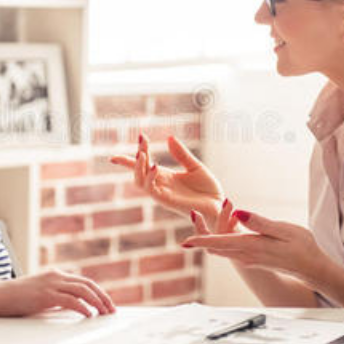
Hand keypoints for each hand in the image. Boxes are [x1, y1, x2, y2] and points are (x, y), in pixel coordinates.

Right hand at [0, 269, 116, 317]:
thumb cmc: (16, 296)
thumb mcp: (41, 294)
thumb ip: (56, 296)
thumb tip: (72, 306)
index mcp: (56, 275)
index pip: (84, 281)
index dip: (98, 292)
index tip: (106, 303)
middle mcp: (56, 276)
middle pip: (87, 284)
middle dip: (102, 297)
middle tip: (111, 309)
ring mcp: (51, 284)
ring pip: (82, 290)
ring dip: (96, 302)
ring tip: (104, 312)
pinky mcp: (46, 295)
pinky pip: (70, 300)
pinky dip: (82, 307)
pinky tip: (88, 314)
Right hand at [110, 134, 224, 224]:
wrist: (220, 206)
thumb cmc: (208, 190)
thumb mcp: (195, 166)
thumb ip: (181, 154)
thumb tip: (169, 137)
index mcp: (165, 176)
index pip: (142, 166)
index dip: (128, 159)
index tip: (123, 147)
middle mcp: (160, 185)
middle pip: (137, 172)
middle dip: (134, 158)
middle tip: (142, 140)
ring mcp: (163, 194)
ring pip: (140, 182)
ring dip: (138, 168)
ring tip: (142, 154)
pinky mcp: (168, 201)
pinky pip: (152, 190)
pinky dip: (150, 178)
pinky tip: (155, 166)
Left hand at [182, 210, 329, 285]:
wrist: (313, 268)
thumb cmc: (302, 247)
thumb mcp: (284, 230)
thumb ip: (259, 222)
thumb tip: (239, 212)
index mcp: (252, 246)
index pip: (220, 243)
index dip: (201, 241)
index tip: (185, 241)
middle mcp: (246, 255)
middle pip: (216, 247)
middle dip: (201, 235)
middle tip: (193, 215)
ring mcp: (248, 259)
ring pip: (221, 249)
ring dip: (210, 236)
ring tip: (201, 219)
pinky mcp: (252, 258)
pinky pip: (230, 250)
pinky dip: (222, 239)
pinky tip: (224, 227)